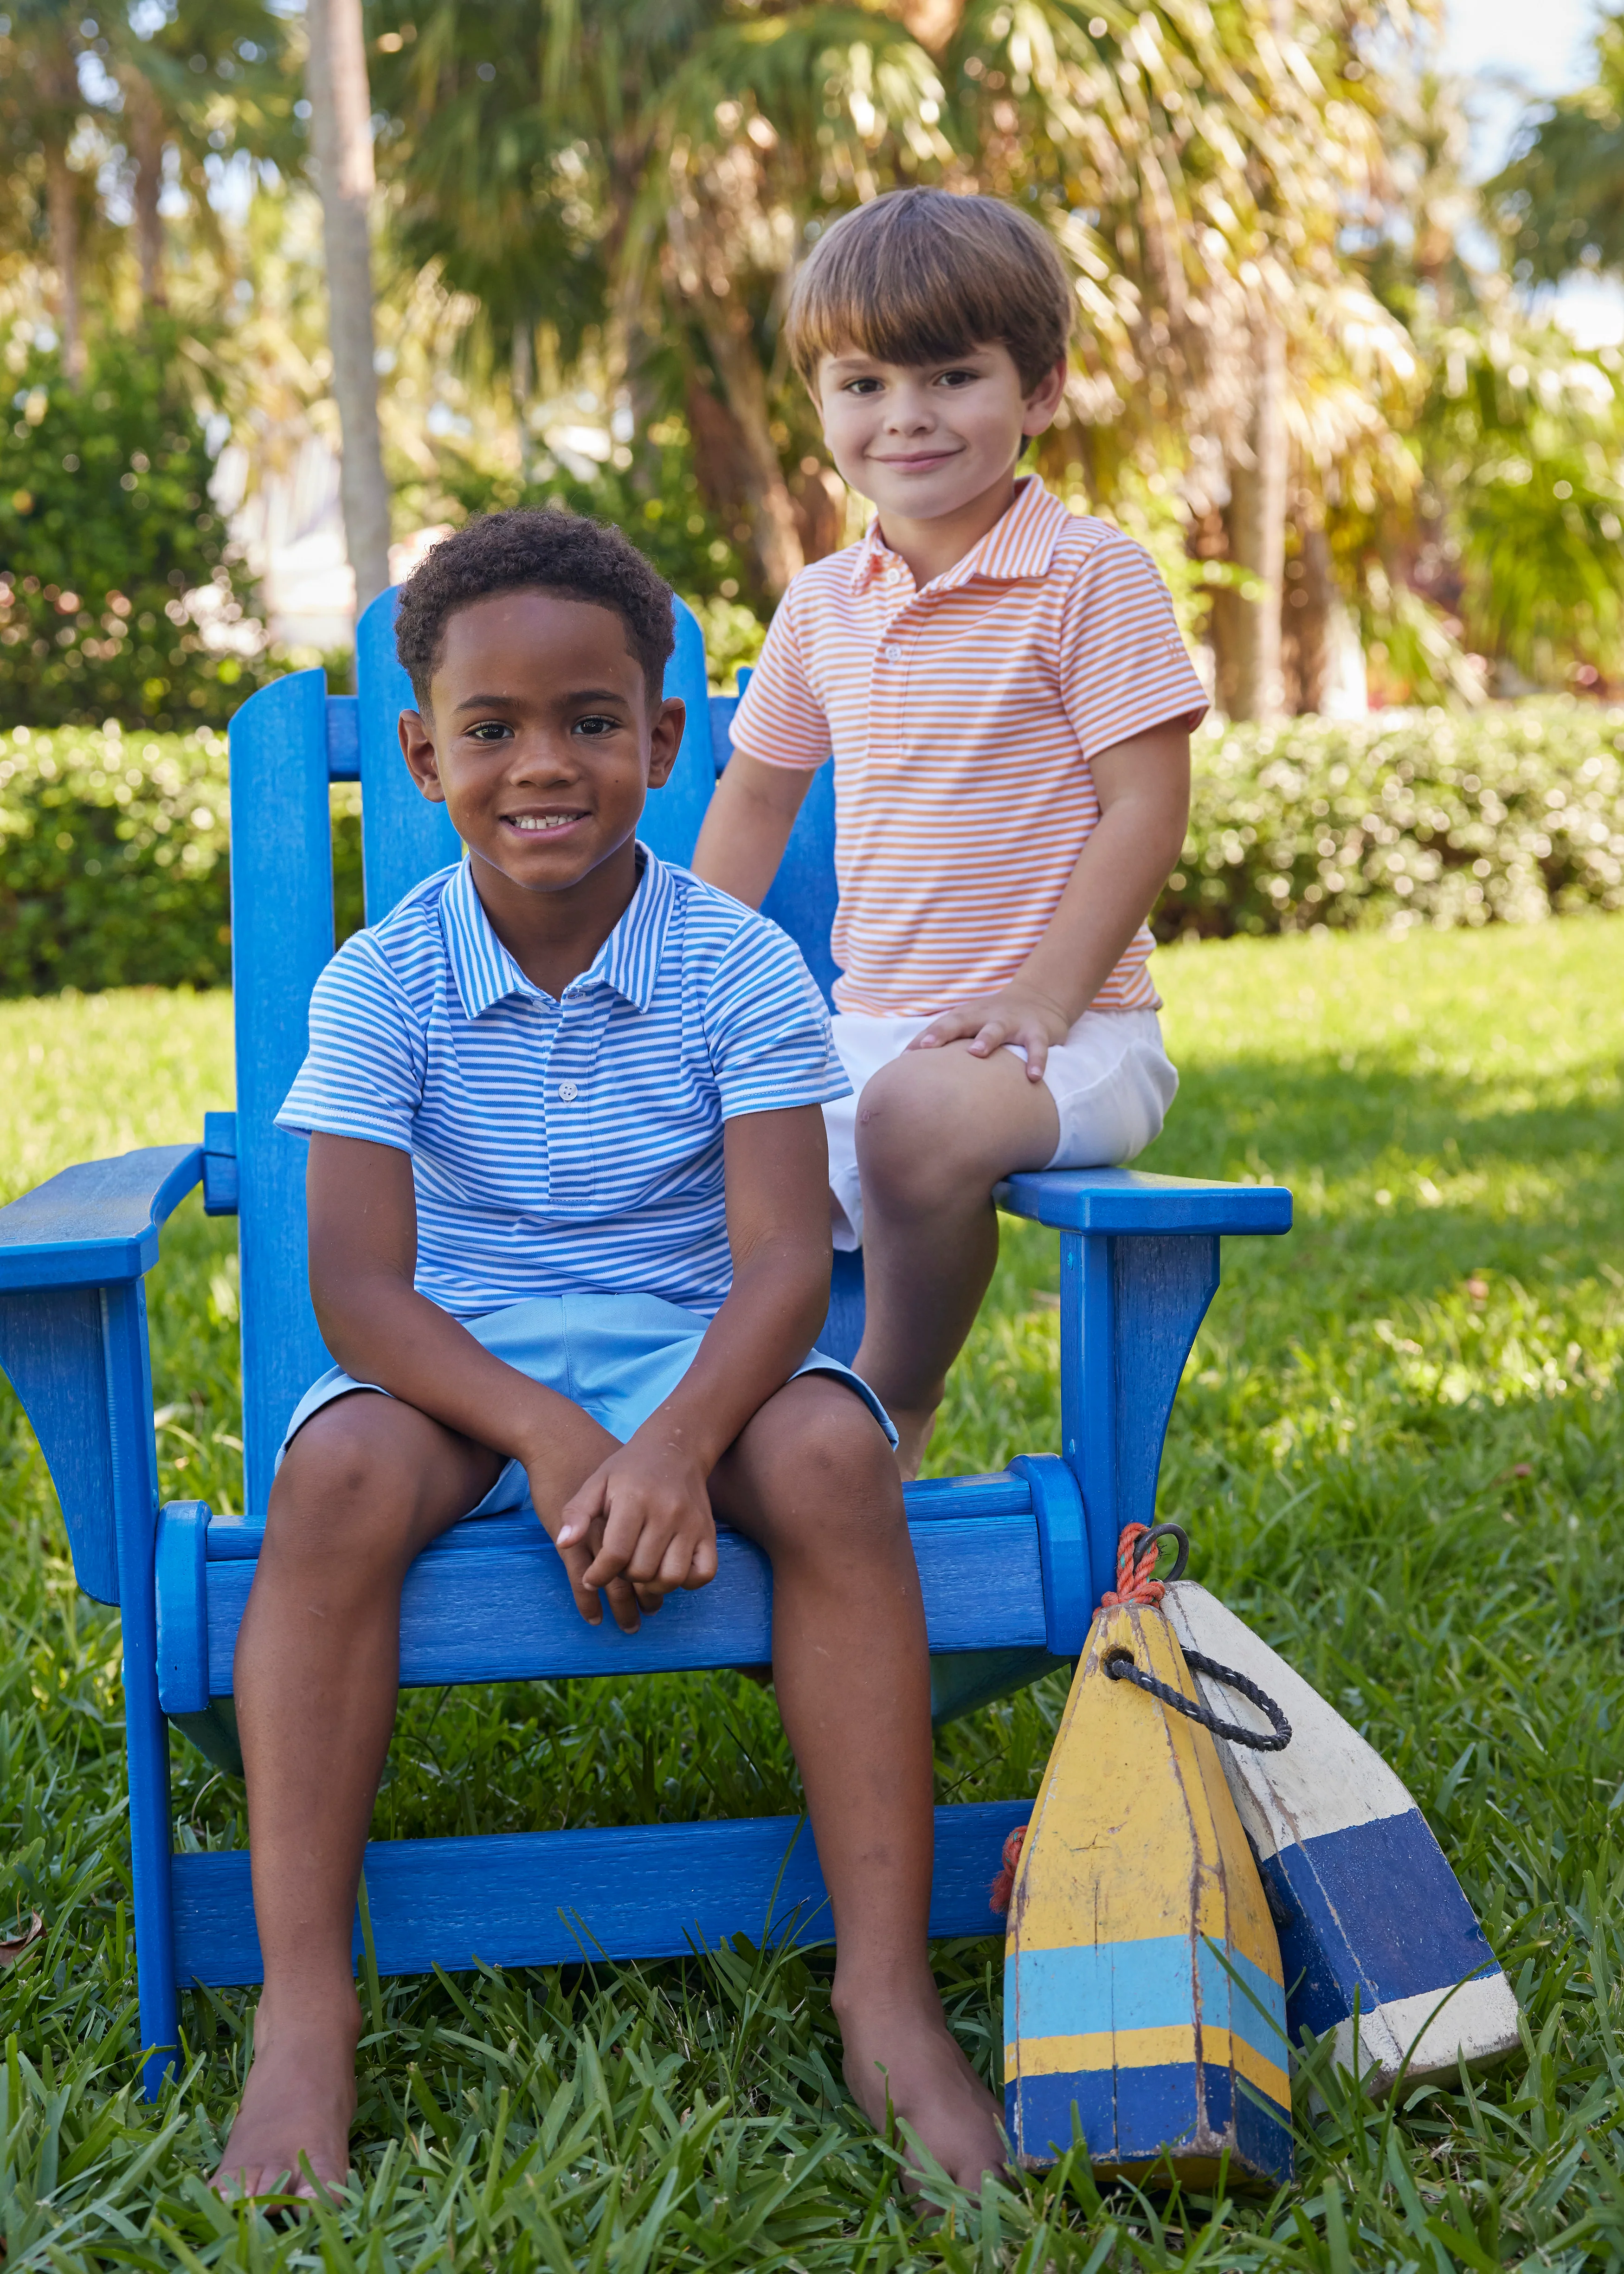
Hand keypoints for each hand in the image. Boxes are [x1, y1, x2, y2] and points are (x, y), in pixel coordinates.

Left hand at [548, 1436, 719, 1632]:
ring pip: (670, 1578)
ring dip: (651, 1585)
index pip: (615, 1554)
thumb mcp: (596, 1483)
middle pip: (641, 1571)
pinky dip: (685, 1581)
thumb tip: (563, 1543)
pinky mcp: (708, 1533)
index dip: (598, 1575)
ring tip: (640, 1570)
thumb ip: (577, 1513)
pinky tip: (668, 1568)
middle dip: (622, 1577)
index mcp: (634, 1499)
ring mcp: (692, 1524)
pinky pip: (703, 1574)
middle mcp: (667, 1512)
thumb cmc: (628, 1470)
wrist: (675, 1449)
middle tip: (617, 1566)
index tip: (591, 1578)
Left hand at [906, 982, 1073, 1080]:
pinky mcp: (1036, 1030)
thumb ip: (947, 1042)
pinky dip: (1036, 1060)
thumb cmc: (993, 1020)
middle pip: (960, 1022)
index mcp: (966, 1016)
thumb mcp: (970, 1024)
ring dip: (986, 1039)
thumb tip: (911, 1069)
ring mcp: (1011, 1021)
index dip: (922, 1040)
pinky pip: (1036, 1046)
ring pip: (997, 1029)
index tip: (904, 1058)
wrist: (1040, 998)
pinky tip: (1033, 1077)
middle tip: (926, 1047)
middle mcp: (985, 1016)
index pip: (940, 1027)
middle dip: (942, 1033)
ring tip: (977, 1053)